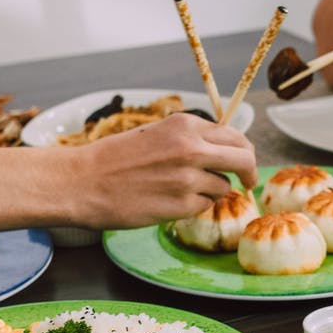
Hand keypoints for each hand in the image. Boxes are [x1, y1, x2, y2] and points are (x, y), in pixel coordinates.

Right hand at [71, 112, 257, 228]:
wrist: (83, 182)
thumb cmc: (114, 159)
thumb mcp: (156, 134)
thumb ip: (190, 140)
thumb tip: (224, 151)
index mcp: (185, 125)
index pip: (234, 136)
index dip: (243, 151)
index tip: (244, 163)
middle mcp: (191, 148)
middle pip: (243, 159)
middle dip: (250, 172)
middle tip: (248, 182)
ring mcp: (188, 178)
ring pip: (223, 187)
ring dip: (210, 191)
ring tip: (178, 190)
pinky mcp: (181, 204)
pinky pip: (203, 206)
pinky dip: (193, 207)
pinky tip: (168, 201)